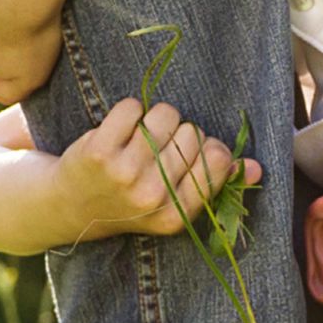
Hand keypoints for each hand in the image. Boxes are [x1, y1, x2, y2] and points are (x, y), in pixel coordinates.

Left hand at [56, 98, 263, 236]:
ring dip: (155, 116)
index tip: (188, 152)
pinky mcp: (99, 151)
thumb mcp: (171, 205)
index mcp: (176, 215)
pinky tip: (118, 130)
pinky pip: (132, 107)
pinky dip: (128, 110)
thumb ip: (214, 183)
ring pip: (165, 114)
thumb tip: (256, 166)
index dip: (206, 146)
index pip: (216, 159)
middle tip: (156, 148)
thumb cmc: (126, 200)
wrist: (66, 206)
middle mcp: (152, 197)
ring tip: (140, 135)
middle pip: (192, 133)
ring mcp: (124, 174)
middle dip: (179, 132)